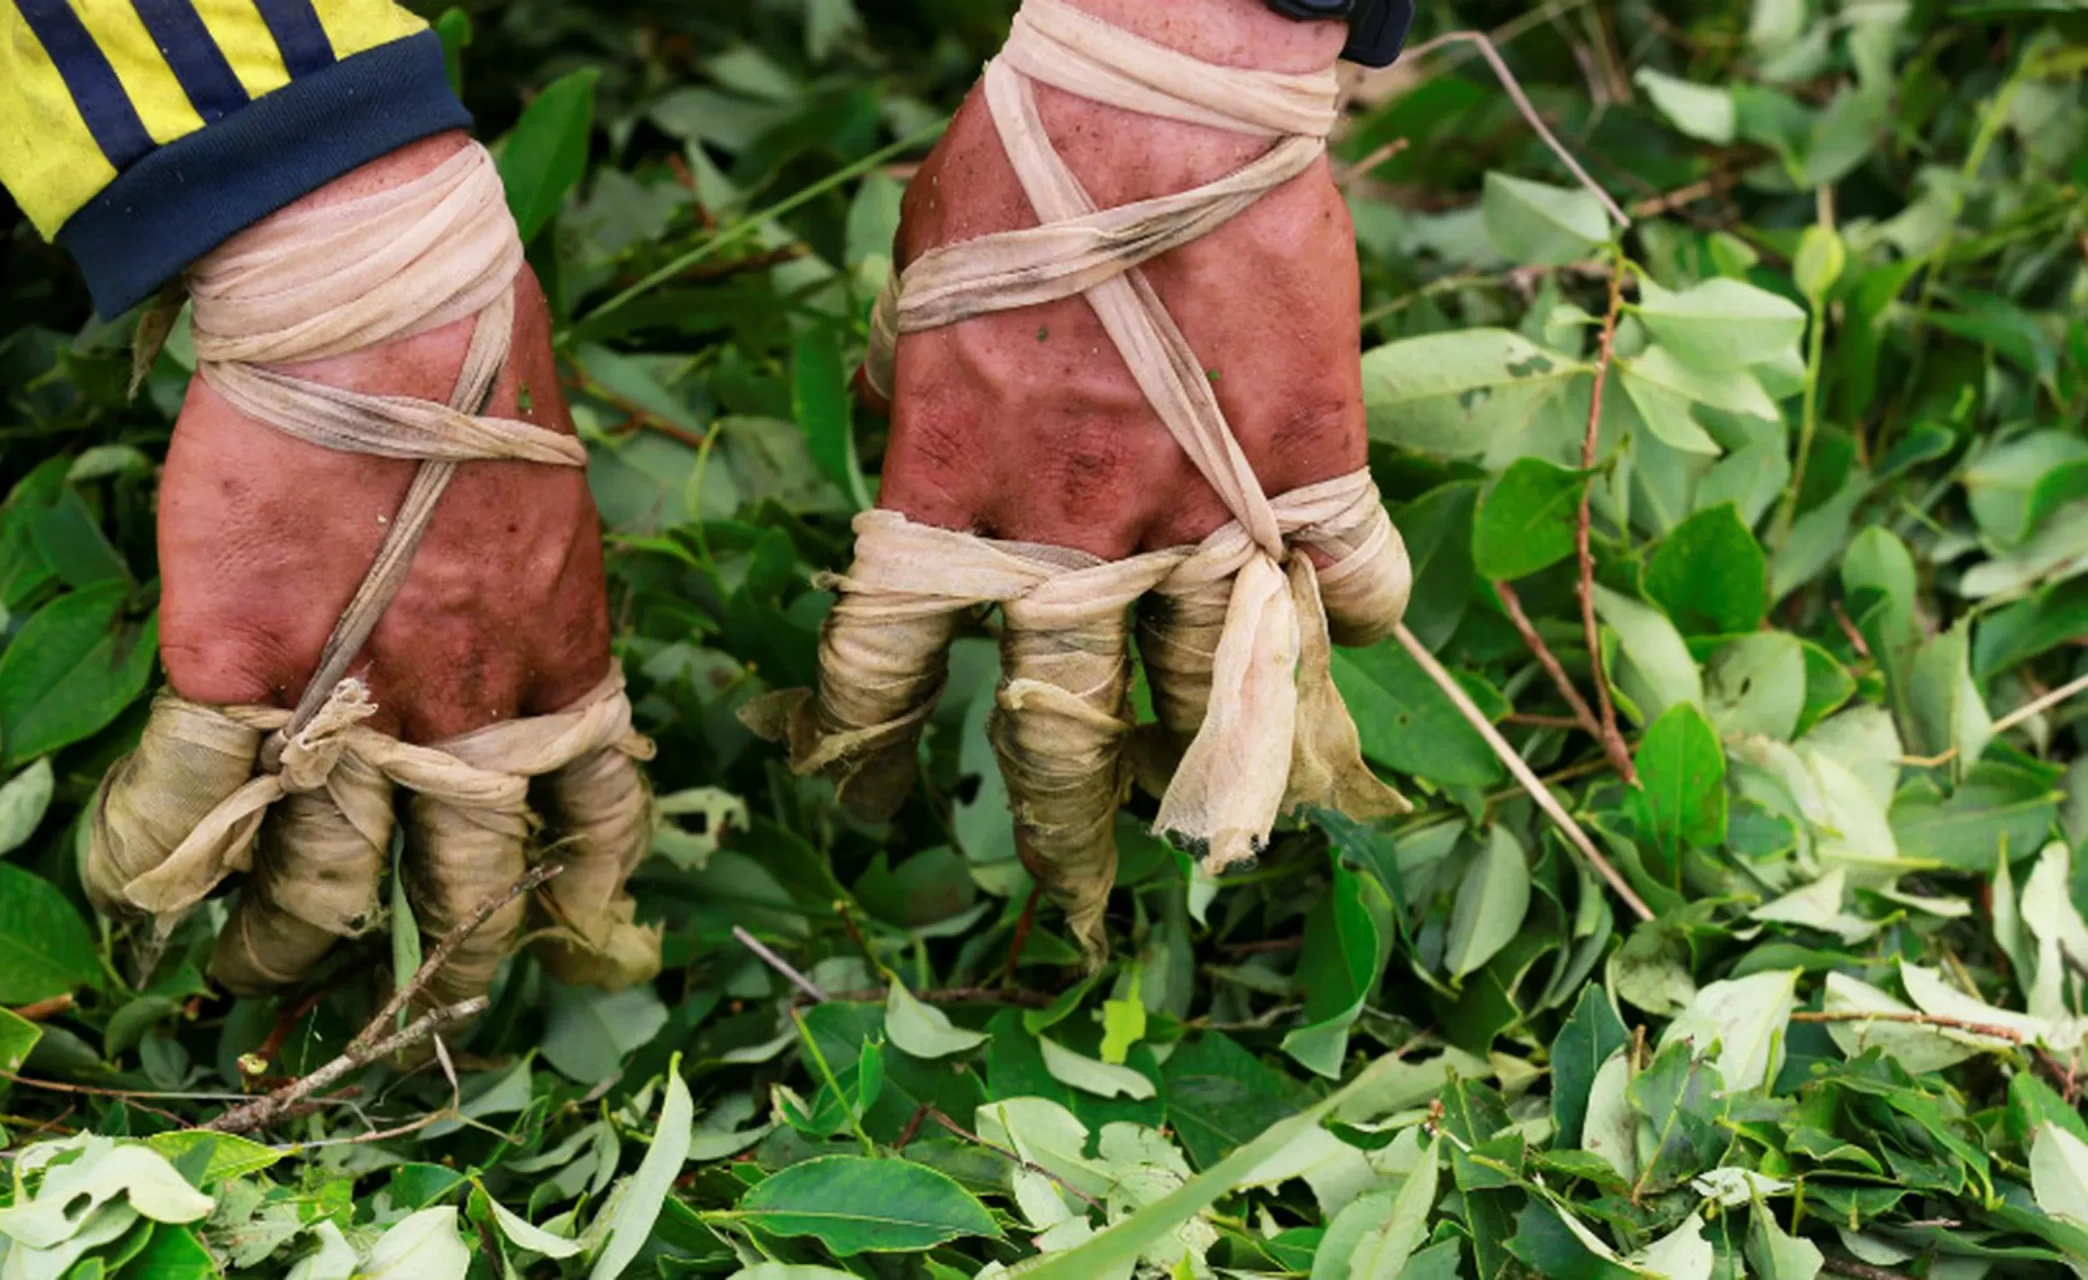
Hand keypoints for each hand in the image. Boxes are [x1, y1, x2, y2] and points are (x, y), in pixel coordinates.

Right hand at [91, 135, 654, 1007]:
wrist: (373, 299)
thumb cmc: (475, 364)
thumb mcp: (550, 503)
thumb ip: (534, 599)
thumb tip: (517, 631)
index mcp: (562, 667)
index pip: (597, 820)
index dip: (583, 899)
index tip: (573, 943)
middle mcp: (470, 716)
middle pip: (466, 894)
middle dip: (439, 971)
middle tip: (410, 1009)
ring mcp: (351, 704)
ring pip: (325, 888)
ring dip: (284, 950)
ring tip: (254, 981)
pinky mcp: (234, 669)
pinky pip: (189, 813)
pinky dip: (154, 869)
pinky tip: (135, 901)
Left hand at [770, 0, 1408, 953]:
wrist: (1170, 89)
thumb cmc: (1019, 167)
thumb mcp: (916, 291)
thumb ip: (914, 398)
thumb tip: (907, 435)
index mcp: (945, 497)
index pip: (883, 670)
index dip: (868, 749)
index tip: (867, 794)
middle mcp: (1071, 540)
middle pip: (1059, 742)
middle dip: (1060, 840)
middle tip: (1063, 908)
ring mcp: (1204, 514)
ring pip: (1211, 704)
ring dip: (1214, 778)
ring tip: (1217, 831)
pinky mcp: (1316, 469)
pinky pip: (1350, 585)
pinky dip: (1353, 623)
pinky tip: (1348, 640)